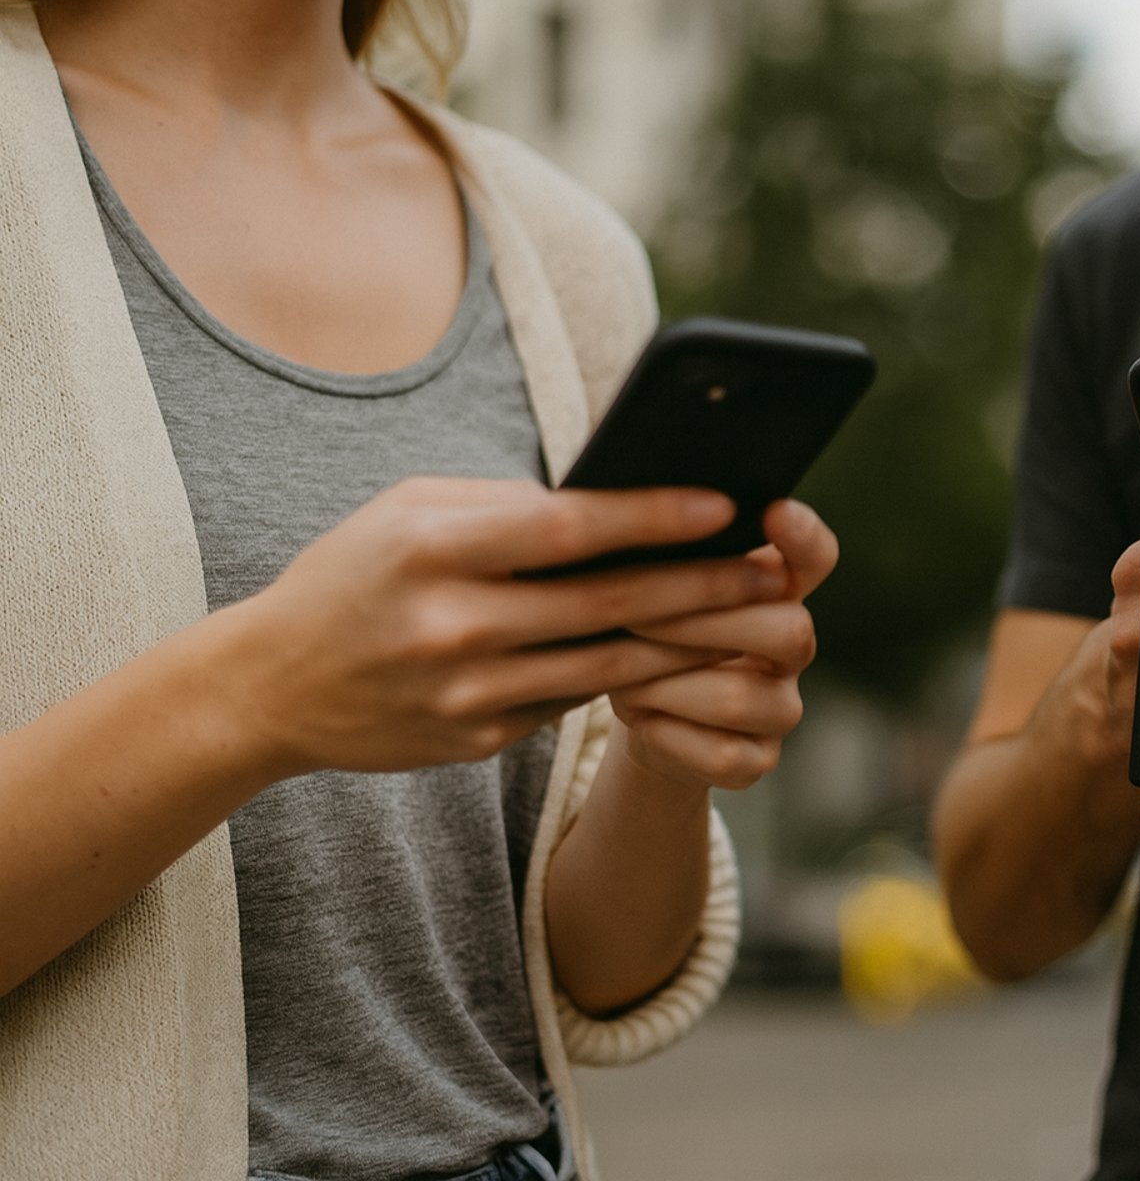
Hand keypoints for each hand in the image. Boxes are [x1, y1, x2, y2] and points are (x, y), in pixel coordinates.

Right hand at [226, 477, 783, 776]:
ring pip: (607, 666)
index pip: (566, 529)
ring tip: (749, 615)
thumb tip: (613, 499)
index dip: (652, 517)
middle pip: (606, 604)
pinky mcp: (479, 740)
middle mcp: (452, 625)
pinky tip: (684, 658)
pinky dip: (633, 679)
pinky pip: (574, 703)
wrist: (270, 688)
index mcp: (431, 550)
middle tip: (769, 569)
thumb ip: (504, 506)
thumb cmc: (353, 575)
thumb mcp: (409, 513)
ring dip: (687, 641)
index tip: (722, 503)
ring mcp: (467, 693)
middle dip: (700, 585)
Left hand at [610, 499, 839, 790]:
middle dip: (703, 623)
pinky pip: (725, 754)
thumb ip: (664, 554)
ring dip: (672, 684)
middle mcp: (793, 646)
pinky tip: (643, 717)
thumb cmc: (645, 629)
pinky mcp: (759, 760)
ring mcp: (782, 707)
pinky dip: (671, 734)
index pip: (816, 557)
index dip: (805, 536)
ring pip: (744, 698)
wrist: (643, 712)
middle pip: (789, 629)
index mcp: (777, 589)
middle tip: (634, 615)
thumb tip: (632, 517)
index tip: (775, 510)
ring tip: (623, 673)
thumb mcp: (649, 585)